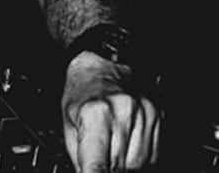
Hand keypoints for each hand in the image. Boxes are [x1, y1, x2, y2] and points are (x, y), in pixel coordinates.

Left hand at [62, 51, 160, 171]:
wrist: (101, 64)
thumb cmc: (81, 92)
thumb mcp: (68, 124)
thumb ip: (80, 157)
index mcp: (95, 114)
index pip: (97, 165)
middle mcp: (124, 112)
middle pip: (121, 166)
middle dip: (110, 166)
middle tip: (100, 153)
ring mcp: (145, 113)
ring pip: (140, 163)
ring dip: (125, 162)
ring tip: (111, 142)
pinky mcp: (159, 116)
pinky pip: (152, 154)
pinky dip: (138, 154)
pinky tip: (125, 139)